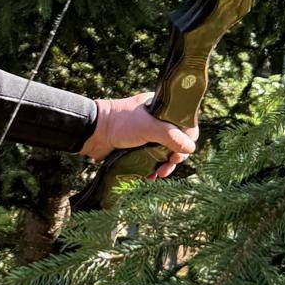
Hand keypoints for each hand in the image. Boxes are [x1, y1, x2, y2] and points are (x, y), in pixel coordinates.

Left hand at [79, 92, 197, 177]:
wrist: (93, 133)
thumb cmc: (120, 124)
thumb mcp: (149, 127)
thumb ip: (171, 137)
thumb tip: (190, 149)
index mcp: (161, 109)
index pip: (184, 124)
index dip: (187, 138)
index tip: (182, 150)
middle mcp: (156, 121)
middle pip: (177, 141)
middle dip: (175, 156)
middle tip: (170, 164)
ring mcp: (147, 135)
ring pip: (165, 153)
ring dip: (165, 165)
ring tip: (160, 174)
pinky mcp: (138, 148)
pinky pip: (152, 160)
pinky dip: (153, 168)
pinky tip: (151, 176)